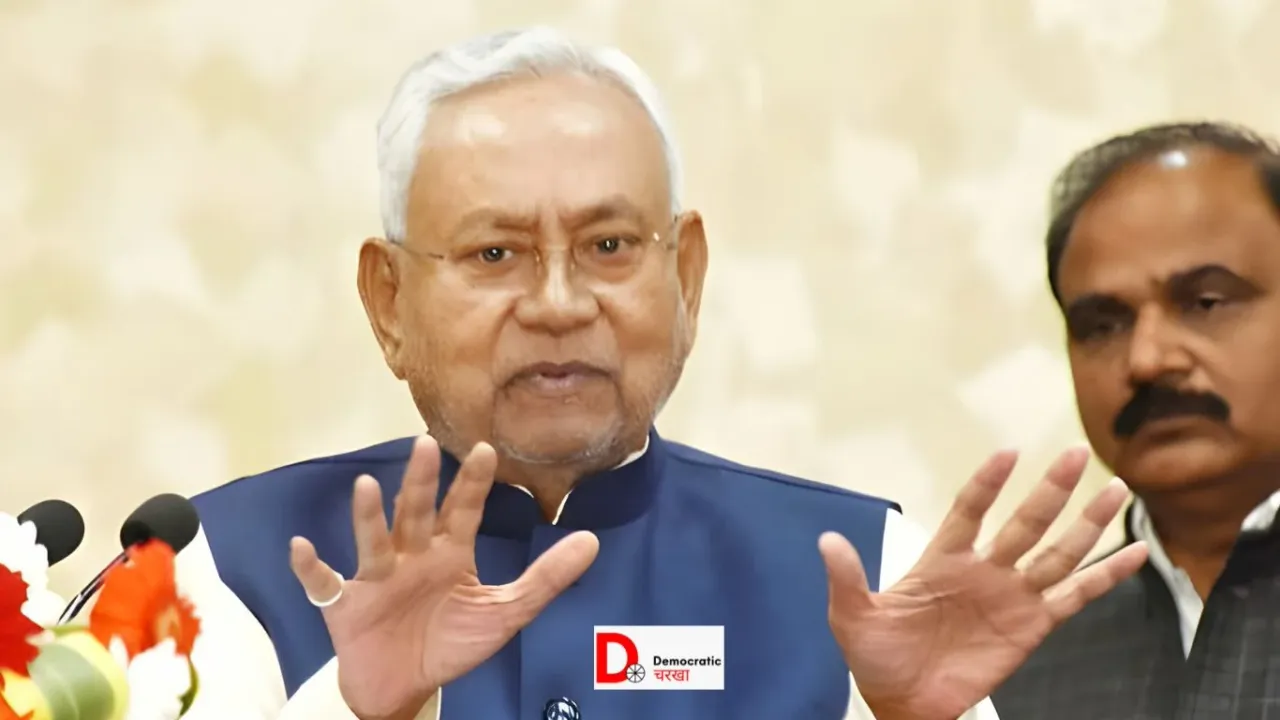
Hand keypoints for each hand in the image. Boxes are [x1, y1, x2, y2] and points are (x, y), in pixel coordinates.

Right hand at [289, 435, 599, 719]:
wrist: (405, 686)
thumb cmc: (451, 641)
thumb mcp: (506, 612)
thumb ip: (547, 578)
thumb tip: (593, 541)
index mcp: (450, 552)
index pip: (463, 509)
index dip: (473, 482)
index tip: (486, 449)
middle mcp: (412, 555)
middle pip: (416, 512)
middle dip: (420, 482)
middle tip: (424, 444)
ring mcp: (377, 577)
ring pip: (373, 540)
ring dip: (367, 516)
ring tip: (365, 487)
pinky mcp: (345, 604)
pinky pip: (324, 583)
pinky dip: (310, 567)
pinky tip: (301, 547)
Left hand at [820, 448, 1147, 719]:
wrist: (902, 703)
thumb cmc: (877, 658)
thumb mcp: (852, 617)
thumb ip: (847, 578)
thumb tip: (826, 540)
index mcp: (942, 560)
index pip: (970, 510)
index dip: (987, 483)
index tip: (1008, 453)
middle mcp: (984, 570)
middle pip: (1025, 522)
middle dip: (1051, 489)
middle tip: (1078, 454)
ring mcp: (1011, 596)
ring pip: (1057, 551)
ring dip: (1087, 523)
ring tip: (1116, 490)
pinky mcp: (1032, 626)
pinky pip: (1075, 596)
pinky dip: (1105, 577)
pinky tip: (1135, 554)